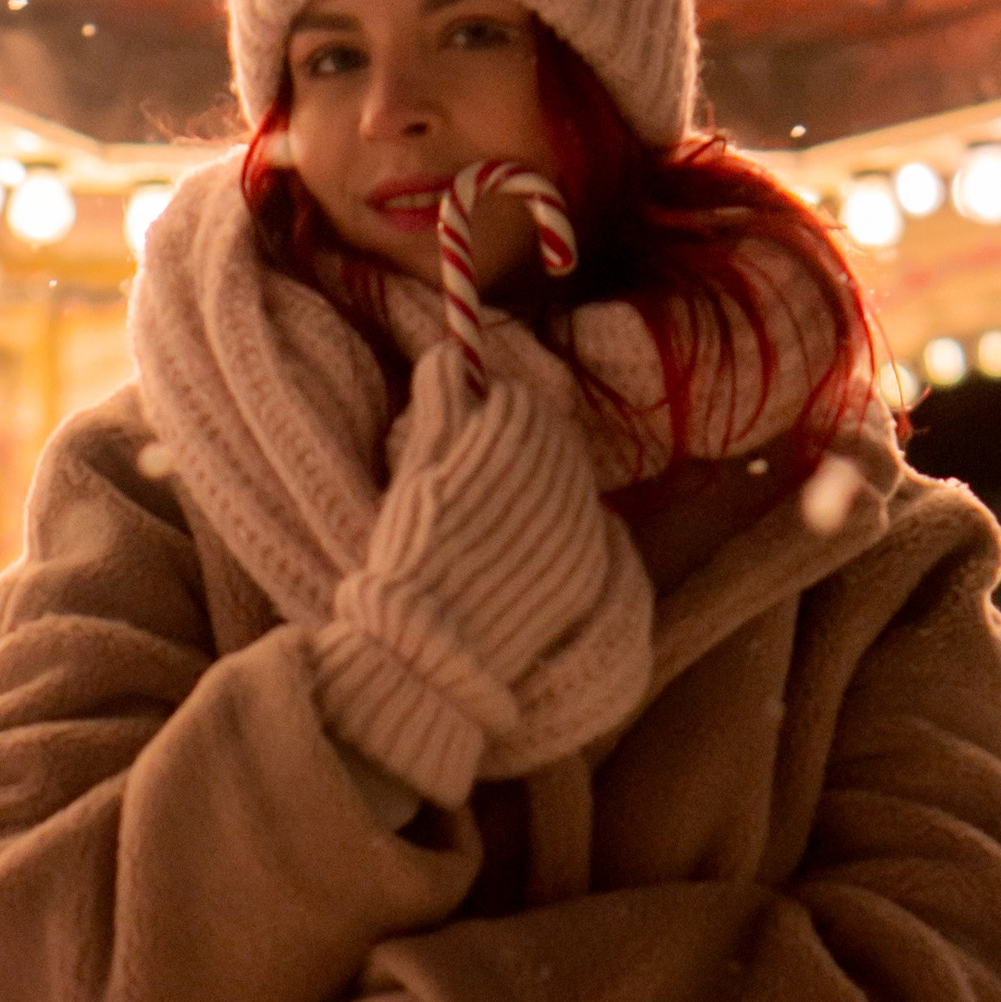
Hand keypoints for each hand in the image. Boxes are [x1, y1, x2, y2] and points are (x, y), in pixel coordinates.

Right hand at [312, 338, 616, 803]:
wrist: (437, 649)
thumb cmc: (412, 554)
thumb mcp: (416, 468)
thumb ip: (440, 402)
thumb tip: (450, 352)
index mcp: (514, 444)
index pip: (519, 401)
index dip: (491, 408)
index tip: (467, 422)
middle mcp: (559, 478)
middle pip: (550, 438)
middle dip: (520, 443)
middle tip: (478, 468)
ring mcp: (579, 525)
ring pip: (570, 481)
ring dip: (541, 484)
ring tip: (494, 513)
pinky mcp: (588, 568)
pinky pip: (583, 525)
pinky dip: (556, 526)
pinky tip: (516, 547)